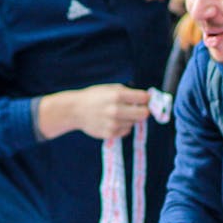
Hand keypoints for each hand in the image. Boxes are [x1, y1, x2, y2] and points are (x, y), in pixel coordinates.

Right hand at [37, 83, 151, 139]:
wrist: (75, 110)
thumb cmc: (95, 97)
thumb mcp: (110, 88)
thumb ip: (128, 93)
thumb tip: (147, 100)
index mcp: (117, 95)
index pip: (144, 98)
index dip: (146, 98)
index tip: (144, 99)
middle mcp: (116, 110)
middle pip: (144, 114)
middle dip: (143, 111)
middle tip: (138, 109)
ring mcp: (113, 124)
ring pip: (134, 123)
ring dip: (130, 119)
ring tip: (117, 114)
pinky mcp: (110, 134)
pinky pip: (126, 131)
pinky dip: (122, 127)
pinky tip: (112, 121)